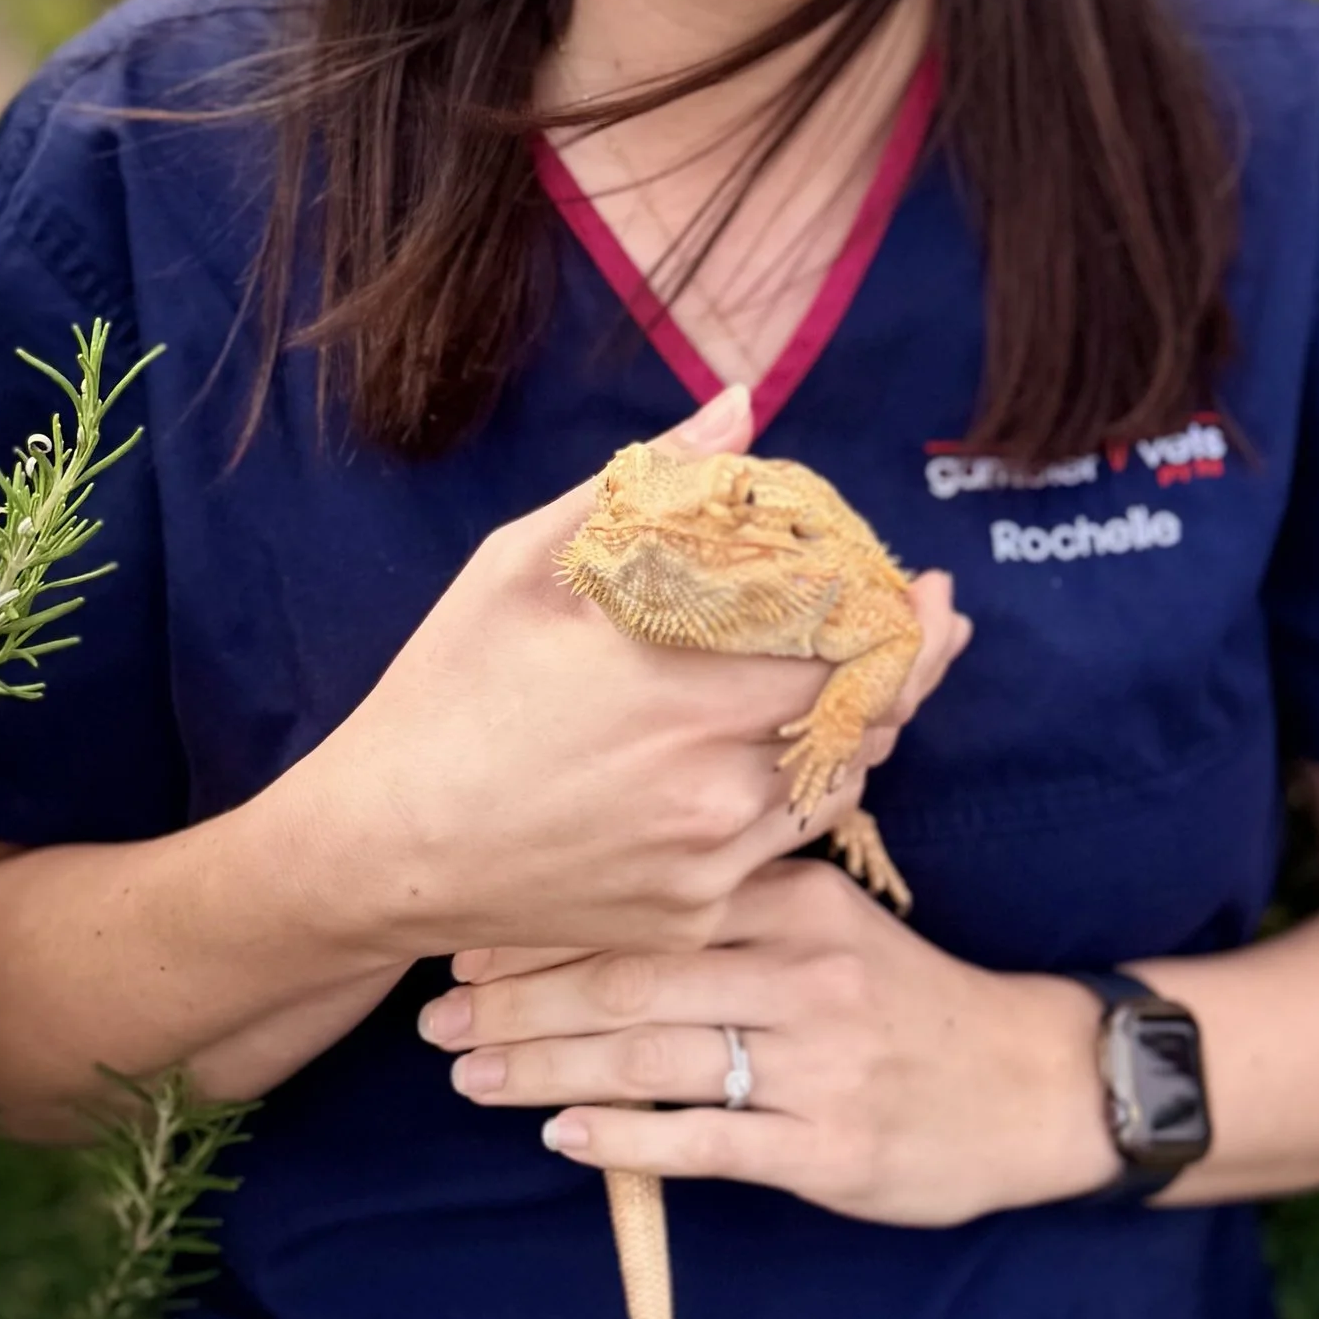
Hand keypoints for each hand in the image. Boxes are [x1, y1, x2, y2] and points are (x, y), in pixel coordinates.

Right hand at [263, 389, 972, 966]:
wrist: (380, 849)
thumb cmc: (444, 689)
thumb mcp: (524, 565)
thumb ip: (646, 484)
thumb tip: (740, 404)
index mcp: (683, 685)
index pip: (847, 647)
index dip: (896, 613)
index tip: (919, 582)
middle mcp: (714, 781)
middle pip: (867, 718)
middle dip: (912, 661)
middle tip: (938, 617)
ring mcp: (710, 859)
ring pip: (838, 785)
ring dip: (868, 730)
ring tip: (881, 681)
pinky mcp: (696, 914)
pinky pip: (785, 846)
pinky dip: (803, 793)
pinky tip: (796, 753)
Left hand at [419, 858, 1118, 1226]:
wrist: (1034, 1085)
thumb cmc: (911, 1000)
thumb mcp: (839, 917)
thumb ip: (740, 900)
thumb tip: (605, 891)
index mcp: (798, 897)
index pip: (649, 899)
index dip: (547, 923)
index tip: (465, 938)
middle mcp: (803, 967)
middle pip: (632, 974)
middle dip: (519, 1001)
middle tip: (436, 1018)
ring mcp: (817, 1059)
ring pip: (652, 1054)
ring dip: (545, 1068)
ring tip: (468, 1077)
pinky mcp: (828, 1144)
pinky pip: (705, 1139)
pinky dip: (623, 1137)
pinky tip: (560, 1135)